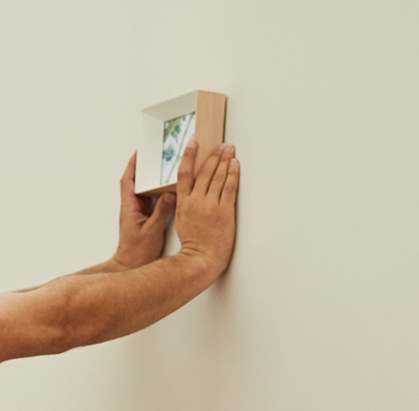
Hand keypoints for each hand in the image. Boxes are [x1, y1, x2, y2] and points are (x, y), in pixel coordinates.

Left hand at [110, 153, 174, 268]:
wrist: (131, 266)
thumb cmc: (137, 252)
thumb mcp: (152, 230)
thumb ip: (161, 211)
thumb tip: (169, 195)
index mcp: (129, 208)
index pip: (128, 181)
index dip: (132, 166)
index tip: (138, 153)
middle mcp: (132, 208)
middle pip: (137, 183)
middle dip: (144, 169)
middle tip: (155, 158)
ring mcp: (138, 213)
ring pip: (145, 192)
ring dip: (152, 181)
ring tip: (164, 170)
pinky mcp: (145, 219)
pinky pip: (152, 201)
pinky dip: (158, 193)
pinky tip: (168, 190)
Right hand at [173, 140, 238, 276]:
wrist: (200, 260)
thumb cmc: (193, 245)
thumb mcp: (182, 222)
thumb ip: (186, 205)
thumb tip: (192, 193)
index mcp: (183, 204)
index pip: (184, 174)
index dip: (189, 156)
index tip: (193, 143)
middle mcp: (195, 202)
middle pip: (204, 172)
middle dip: (213, 155)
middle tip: (221, 144)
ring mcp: (210, 206)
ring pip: (217, 177)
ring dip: (224, 160)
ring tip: (229, 149)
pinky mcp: (223, 212)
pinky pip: (229, 188)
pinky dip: (232, 174)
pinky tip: (235, 164)